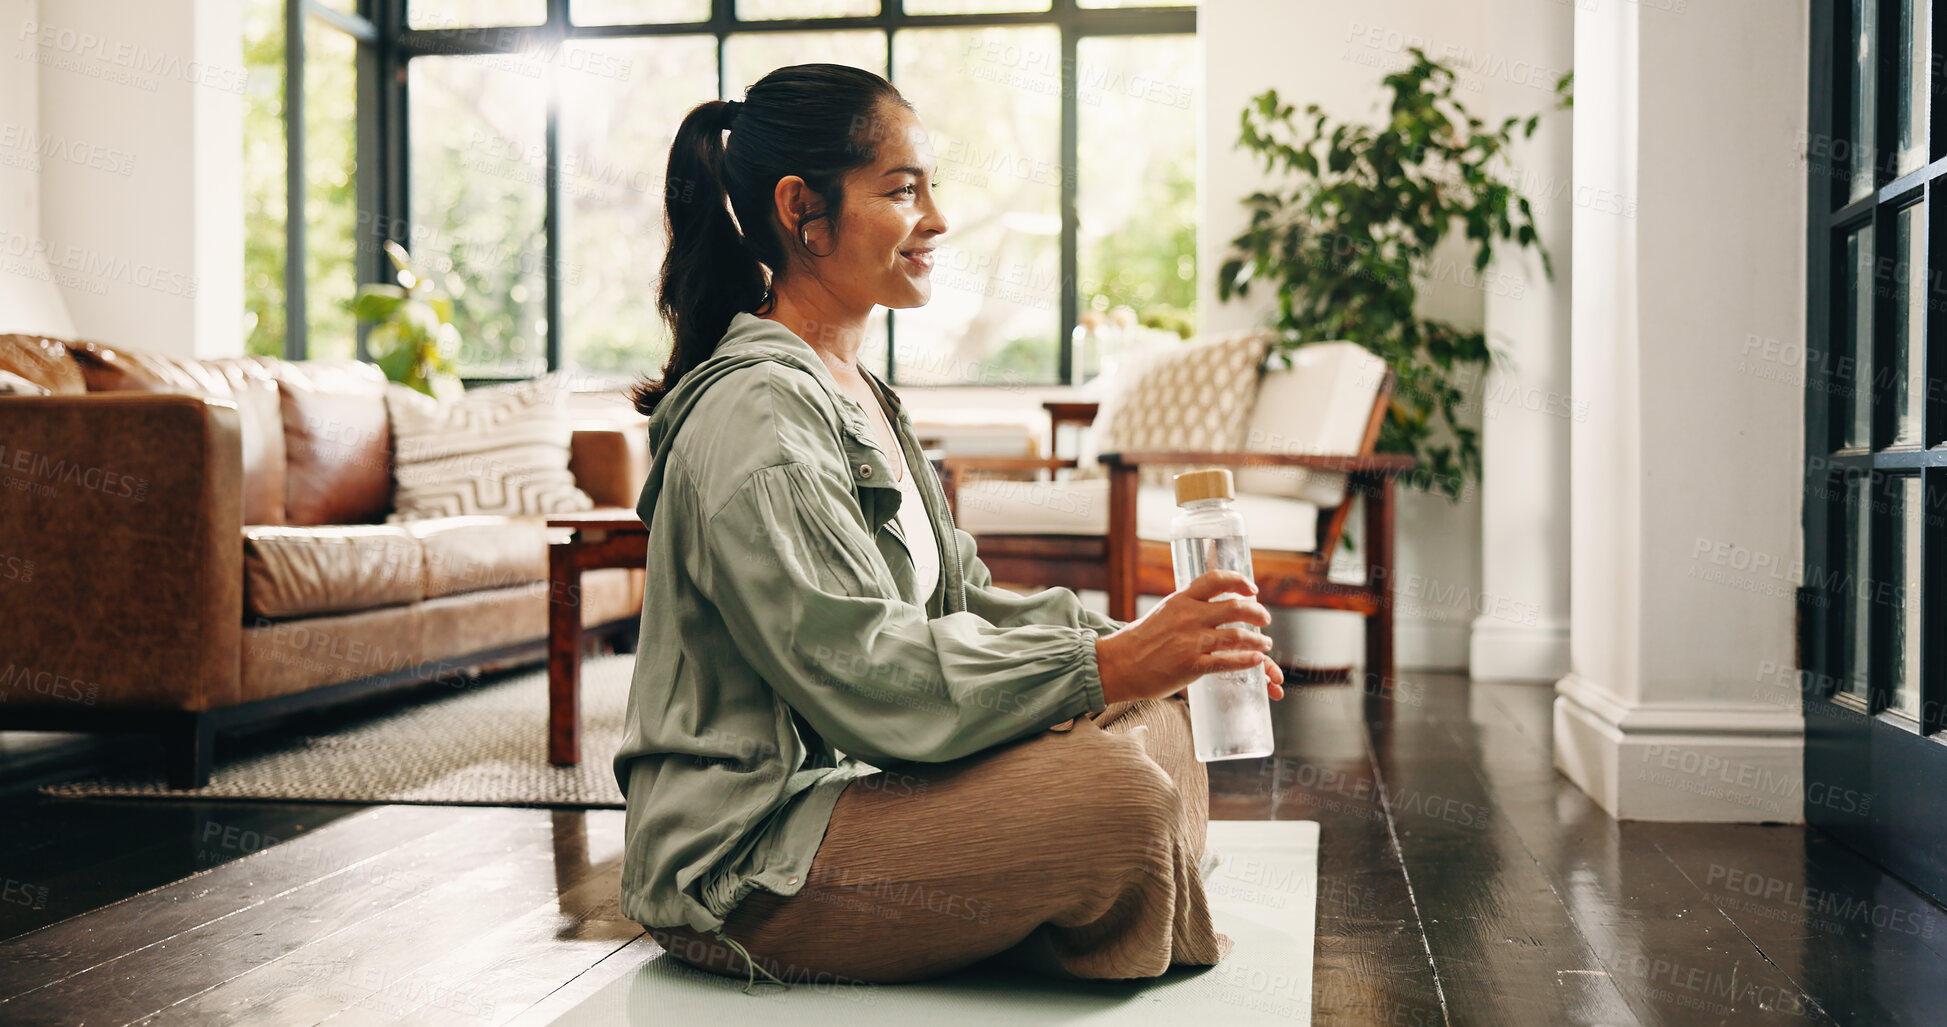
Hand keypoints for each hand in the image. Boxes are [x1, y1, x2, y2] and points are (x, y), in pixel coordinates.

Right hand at [1093, 569, 1286, 704]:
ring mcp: (1191, 641)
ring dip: (1257, 640)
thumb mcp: (1162, 613)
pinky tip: (1256, 660)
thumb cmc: (1137, 641)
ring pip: (1237, 635)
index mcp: (1181, 600)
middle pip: (1235, 607)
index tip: (1252, 589)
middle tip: (1264, 619)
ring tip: (1264, 644)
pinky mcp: (1191, 665)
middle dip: (1257, 613)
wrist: (1117, 665)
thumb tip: (1208, 607)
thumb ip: (1185, 609)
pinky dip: (1246, 660)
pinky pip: (1227, 661)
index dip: (1239, 581)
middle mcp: (1188, 616)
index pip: (1216, 579)